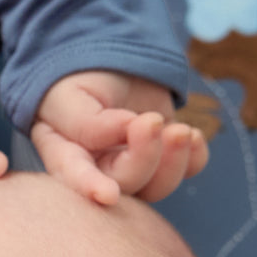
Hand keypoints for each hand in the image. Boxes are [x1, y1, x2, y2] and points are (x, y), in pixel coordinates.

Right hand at [30, 70, 208, 204]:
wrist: (116, 61)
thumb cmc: (83, 78)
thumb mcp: (72, 92)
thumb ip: (86, 121)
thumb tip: (124, 132)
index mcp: (62, 152)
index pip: (71, 175)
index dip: (89, 186)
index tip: (108, 195)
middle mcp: (94, 169)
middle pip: (121, 183)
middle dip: (144, 157)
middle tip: (153, 121)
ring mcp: (129, 168)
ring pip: (154, 188)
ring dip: (173, 161)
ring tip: (181, 129)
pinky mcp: (161, 160)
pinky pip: (183, 174)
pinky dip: (194, 159)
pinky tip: (193, 136)